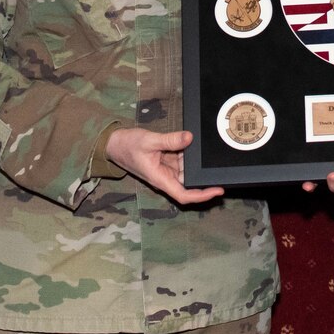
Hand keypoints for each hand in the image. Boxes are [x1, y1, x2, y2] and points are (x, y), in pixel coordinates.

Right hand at [106, 128, 223, 205]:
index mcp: (160, 179)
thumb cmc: (127, 145)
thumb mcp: (149, 141)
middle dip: (202, 175)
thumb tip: (189, 137)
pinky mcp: (166, 162)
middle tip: (218, 165)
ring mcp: (166, 170)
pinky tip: (192, 144)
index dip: (202, 195)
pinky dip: (187, 153)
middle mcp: (165, 177)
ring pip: (186, 169)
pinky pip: (180, 160)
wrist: (114, 144)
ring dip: (193, 161)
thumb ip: (170, 140)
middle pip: (188, 182)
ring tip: (203, 149)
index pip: (184, 194)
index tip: (218, 190)